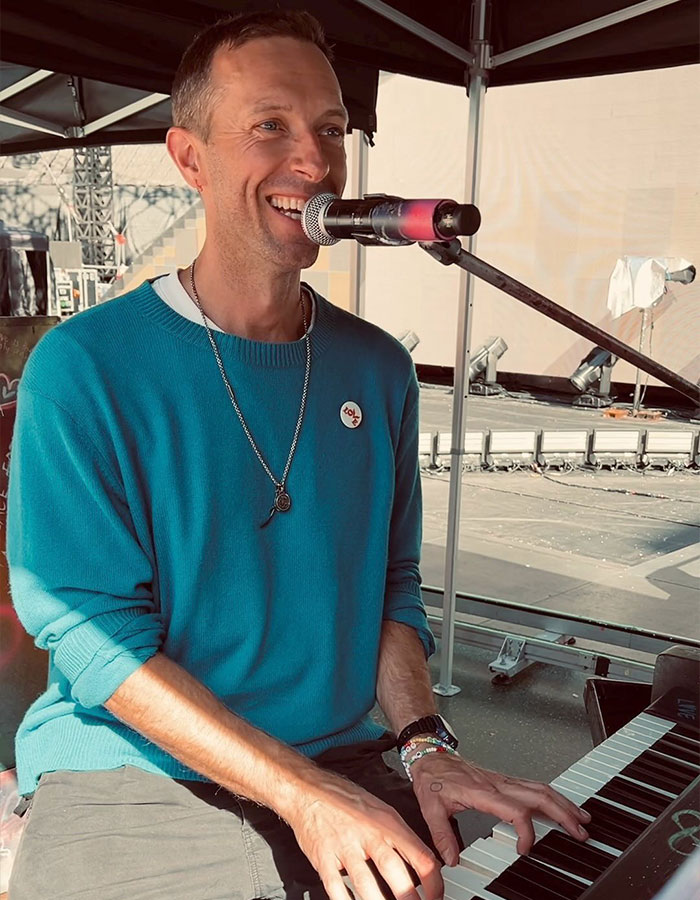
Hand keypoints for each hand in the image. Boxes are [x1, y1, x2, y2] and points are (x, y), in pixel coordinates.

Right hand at [287, 771, 443, 899]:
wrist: (307, 789)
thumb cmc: (345, 799)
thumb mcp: (381, 810)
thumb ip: (399, 836)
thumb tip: (422, 862)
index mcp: (388, 823)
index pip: (421, 856)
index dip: (434, 883)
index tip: (436, 897)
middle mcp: (368, 835)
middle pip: (395, 874)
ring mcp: (345, 847)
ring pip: (366, 885)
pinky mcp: (323, 858)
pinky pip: (336, 888)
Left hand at [409, 752, 591, 864]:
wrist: (431, 756)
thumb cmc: (434, 778)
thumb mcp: (430, 808)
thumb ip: (442, 835)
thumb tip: (452, 859)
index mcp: (482, 792)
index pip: (514, 810)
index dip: (525, 832)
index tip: (525, 850)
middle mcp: (498, 784)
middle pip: (538, 796)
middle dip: (562, 814)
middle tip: (578, 832)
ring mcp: (503, 780)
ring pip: (541, 788)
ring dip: (563, 803)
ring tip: (581, 819)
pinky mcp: (504, 780)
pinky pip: (534, 785)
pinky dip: (553, 796)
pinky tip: (562, 805)